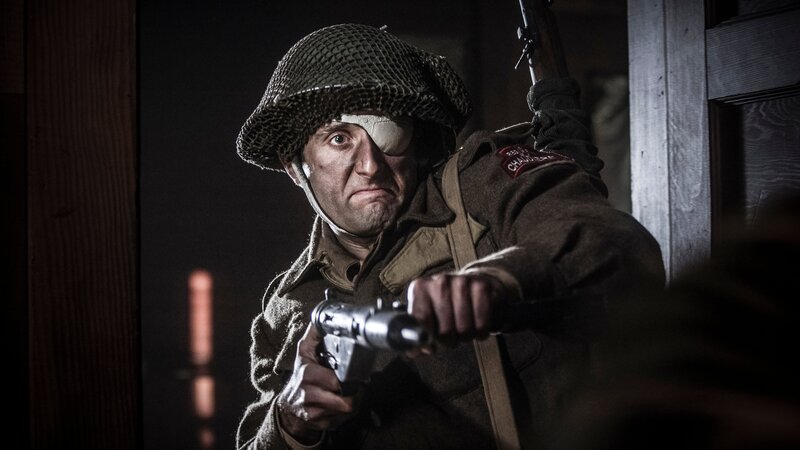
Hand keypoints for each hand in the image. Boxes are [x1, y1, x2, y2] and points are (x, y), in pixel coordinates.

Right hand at [276, 323, 354, 442]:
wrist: (288, 406)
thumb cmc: (300, 376)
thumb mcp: (303, 353)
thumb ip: (314, 335)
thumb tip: (321, 318)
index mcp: (307, 375)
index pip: (337, 381)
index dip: (349, 379)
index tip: (354, 375)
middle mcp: (308, 395)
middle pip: (345, 401)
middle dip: (355, 393)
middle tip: (356, 386)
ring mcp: (314, 412)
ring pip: (346, 411)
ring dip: (353, 403)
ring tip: (350, 395)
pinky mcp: (319, 424)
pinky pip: (342, 420)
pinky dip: (345, 414)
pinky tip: (340, 405)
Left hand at [407, 272, 507, 350]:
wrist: (470, 285)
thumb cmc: (445, 304)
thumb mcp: (427, 315)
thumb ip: (418, 333)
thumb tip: (418, 350)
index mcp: (421, 288)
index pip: (421, 320)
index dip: (426, 340)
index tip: (431, 348)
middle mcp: (440, 282)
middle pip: (444, 331)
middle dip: (449, 340)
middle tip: (450, 334)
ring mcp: (461, 282)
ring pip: (464, 329)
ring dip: (465, 336)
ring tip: (463, 328)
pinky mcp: (481, 287)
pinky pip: (481, 324)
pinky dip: (481, 331)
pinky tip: (476, 325)